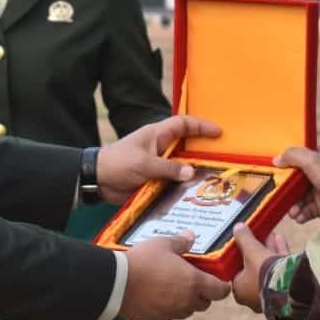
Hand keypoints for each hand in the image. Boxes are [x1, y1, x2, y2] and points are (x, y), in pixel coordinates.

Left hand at [96, 115, 221, 203]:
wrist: (97, 180)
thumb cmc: (118, 163)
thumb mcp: (144, 163)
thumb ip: (168, 168)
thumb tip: (191, 172)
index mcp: (157, 135)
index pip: (183, 124)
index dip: (201, 126)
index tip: (218, 132)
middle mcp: (161, 148)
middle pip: (186, 146)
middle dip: (203, 151)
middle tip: (222, 158)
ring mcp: (158, 165)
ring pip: (181, 166)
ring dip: (194, 172)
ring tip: (213, 180)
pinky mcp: (155, 180)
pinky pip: (173, 182)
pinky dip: (183, 187)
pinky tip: (195, 195)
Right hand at [118, 232, 230, 319]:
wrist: (115, 283)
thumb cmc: (142, 260)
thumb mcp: (163, 244)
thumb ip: (181, 242)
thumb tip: (191, 236)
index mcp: (193, 282)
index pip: (220, 292)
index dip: (223, 287)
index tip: (221, 282)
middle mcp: (186, 301)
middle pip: (205, 303)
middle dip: (204, 294)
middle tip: (195, 281)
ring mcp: (171, 312)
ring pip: (187, 310)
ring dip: (186, 302)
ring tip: (176, 287)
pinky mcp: (156, 319)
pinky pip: (169, 315)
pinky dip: (169, 307)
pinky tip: (158, 294)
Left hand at [231, 223, 288, 312]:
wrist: (289, 286)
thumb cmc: (263, 272)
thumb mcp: (251, 251)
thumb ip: (244, 239)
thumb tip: (236, 227)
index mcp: (239, 290)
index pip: (235, 271)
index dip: (238, 255)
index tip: (243, 242)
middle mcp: (253, 296)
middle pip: (253, 268)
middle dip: (256, 249)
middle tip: (258, 235)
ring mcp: (270, 293)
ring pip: (267, 268)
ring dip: (269, 250)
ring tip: (271, 234)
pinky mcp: (284, 289)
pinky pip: (279, 270)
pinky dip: (279, 253)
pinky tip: (280, 239)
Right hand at [274, 145, 319, 222]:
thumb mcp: (311, 159)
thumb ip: (292, 156)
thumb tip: (276, 160)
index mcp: (319, 158)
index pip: (298, 160)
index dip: (286, 166)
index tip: (275, 174)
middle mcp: (319, 173)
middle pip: (295, 182)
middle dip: (286, 191)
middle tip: (280, 198)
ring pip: (299, 198)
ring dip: (293, 206)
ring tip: (292, 212)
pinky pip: (306, 211)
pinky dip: (301, 215)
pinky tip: (299, 217)